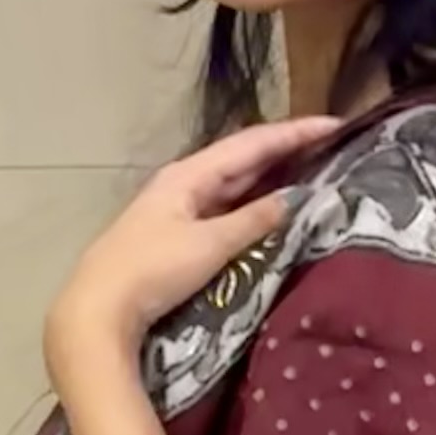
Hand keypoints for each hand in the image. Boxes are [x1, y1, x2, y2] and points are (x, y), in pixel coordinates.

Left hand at [44, 115, 347, 380]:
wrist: (100, 310)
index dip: (295, 134)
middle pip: (243, 159)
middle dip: (286, 151)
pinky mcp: (177, 236)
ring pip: (234, 185)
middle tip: (331, 146)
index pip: (252, 144)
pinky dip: (253, 206)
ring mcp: (179, 209)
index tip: (335, 125)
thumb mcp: (208, 245)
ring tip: (312, 171)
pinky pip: (225, 210)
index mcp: (190, 174)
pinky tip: (272, 210)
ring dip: (271, 177)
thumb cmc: (152, 271)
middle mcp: (184, 183)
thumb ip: (252, 221)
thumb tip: (289, 201)